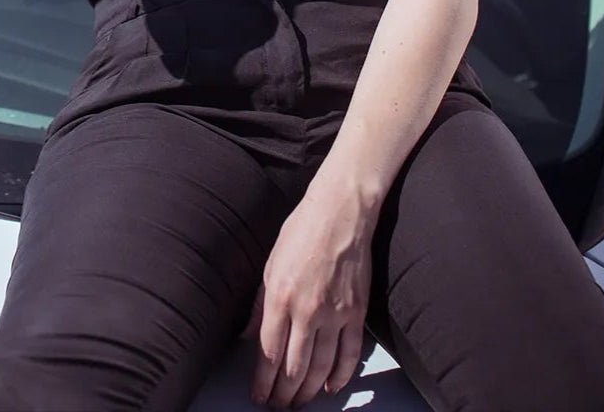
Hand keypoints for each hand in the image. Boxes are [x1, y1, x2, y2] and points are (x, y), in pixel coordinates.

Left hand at [244, 191, 372, 407]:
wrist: (341, 212)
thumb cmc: (302, 232)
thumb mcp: (270, 265)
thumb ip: (259, 305)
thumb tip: (246, 337)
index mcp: (280, 297)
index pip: (268, 353)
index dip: (263, 381)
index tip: (259, 396)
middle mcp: (306, 310)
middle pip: (293, 368)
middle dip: (283, 394)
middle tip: (278, 405)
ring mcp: (335, 313)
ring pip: (321, 368)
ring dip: (308, 391)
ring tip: (299, 402)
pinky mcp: (357, 312)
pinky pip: (350, 354)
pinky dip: (341, 376)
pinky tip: (331, 387)